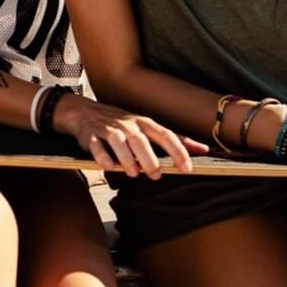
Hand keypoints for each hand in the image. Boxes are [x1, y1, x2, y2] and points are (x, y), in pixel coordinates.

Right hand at [55, 96, 208, 179]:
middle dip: (149, 158)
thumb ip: (173, 140)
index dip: (177, 151)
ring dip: (127, 159)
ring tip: (133, 174)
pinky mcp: (91, 135)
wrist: (83, 111)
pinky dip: (102, 156)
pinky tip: (109, 167)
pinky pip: (97, 145)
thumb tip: (203, 148)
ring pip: (119, 142)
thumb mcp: (147, 128)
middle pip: (141, 140)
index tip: (187, 168)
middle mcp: (128, 125)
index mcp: (144, 123)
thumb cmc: (121, 124)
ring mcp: (109, 129)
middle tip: (156, 175)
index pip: (165, 135)